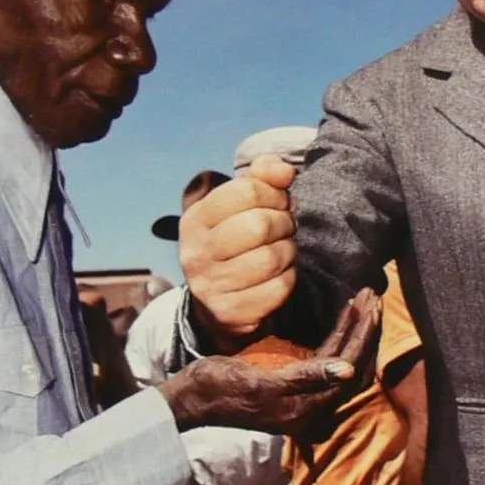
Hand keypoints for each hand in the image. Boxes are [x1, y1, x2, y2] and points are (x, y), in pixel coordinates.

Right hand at [158, 290, 380, 434]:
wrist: (192, 398)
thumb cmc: (219, 387)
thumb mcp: (260, 382)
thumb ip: (304, 377)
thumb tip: (347, 370)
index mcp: (306, 410)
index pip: (348, 369)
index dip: (363, 336)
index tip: (370, 304)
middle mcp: (311, 407)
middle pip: (352, 366)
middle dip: (365, 330)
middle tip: (372, 295)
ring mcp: (304, 396)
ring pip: (343, 362)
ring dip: (355, 331)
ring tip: (365, 300)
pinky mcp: (294, 384)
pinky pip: (327, 359)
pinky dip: (338, 337)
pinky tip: (344, 318)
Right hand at [180, 156, 298, 335]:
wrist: (216, 303)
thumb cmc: (234, 242)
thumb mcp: (237, 207)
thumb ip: (261, 178)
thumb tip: (285, 171)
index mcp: (195, 219)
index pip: (246, 191)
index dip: (274, 194)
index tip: (278, 203)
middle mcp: (196, 253)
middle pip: (259, 226)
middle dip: (284, 224)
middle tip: (284, 228)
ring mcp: (210, 286)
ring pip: (271, 258)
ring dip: (288, 251)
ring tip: (282, 250)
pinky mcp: (230, 313)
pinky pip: (278, 288)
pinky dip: (288, 278)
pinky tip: (280, 274)